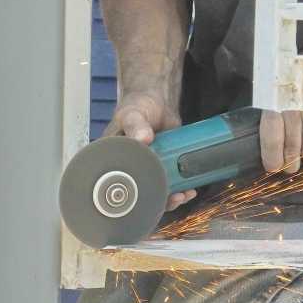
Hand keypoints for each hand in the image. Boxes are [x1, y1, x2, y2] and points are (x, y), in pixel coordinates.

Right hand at [104, 93, 197, 210]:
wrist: (157, 102)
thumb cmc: (136, 106)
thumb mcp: (132, 114)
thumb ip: (136, 125)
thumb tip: (143, 138)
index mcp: (112, 161)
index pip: (116, 186)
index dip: (131, 198)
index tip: (146, 199)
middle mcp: (128, 169)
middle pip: (139, 194)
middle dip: (156, 201)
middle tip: (170, 198)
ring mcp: (147, 170)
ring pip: (156, 192)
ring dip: (170, 198)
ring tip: (182, 195)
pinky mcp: (163, 168)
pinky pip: (169, 183)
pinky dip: (180, 189)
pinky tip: (189, 189)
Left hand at [259, 91, 302, 172]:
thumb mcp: (290, 80)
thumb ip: (282, 102)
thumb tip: (276, 127)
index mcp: (279, 99)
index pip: (270, 135)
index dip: (271, 155)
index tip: (271, 166)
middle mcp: (294, 110)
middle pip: (290, 148)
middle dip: (290, 163)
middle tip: (290, 169)